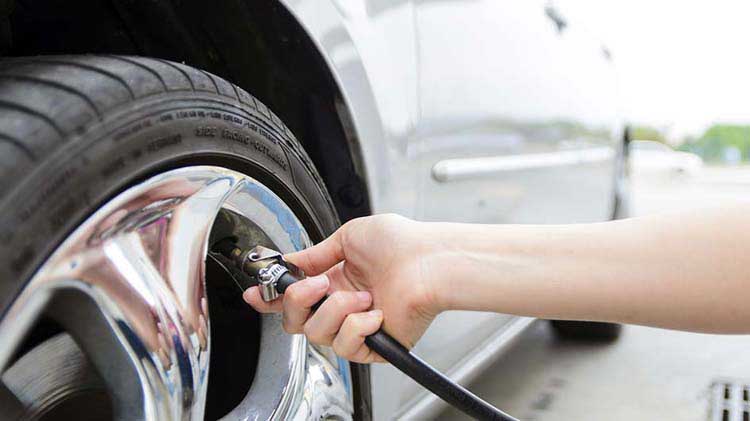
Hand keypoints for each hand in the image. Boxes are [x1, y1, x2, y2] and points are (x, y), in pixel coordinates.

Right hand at [243, 214, 443, 362]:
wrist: (429, 260)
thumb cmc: (402, 243)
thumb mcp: (348, 236)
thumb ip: (314, 254)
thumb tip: (290, 261)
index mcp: (335, 280)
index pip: (295, 297)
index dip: (271, 298)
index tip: (255, 294)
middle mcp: (343, 305)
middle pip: (295, 321)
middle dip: (297, 301)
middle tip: (318, 284)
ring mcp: (357, 326)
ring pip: (317, 333)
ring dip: (336, 309)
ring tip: (363, 294)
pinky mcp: (373, 346)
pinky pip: (345, 346)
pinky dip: (358, 326)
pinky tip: (376, 312)